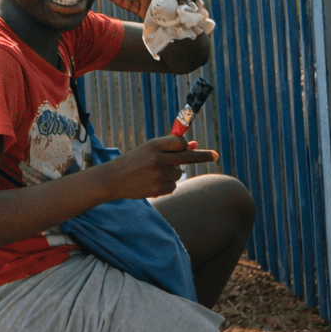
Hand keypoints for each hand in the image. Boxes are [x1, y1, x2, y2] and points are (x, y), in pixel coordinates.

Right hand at [101, 134, 216, 199]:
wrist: (115, 179)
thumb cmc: (134, 161)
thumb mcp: (149, 149)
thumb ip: (170, 147)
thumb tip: (194, 145)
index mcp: (153, 145)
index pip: (179, 142)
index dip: (184, 145)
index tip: (192, 145)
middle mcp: (158, 159)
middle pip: (187, 157)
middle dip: (203, 156)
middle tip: (216, 155)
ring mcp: (159, 176)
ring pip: (179, 173)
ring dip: (172, 173)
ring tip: (154, 173)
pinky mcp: (160, 189)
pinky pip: (173, 186)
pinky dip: (167, 185)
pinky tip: (153, 183)